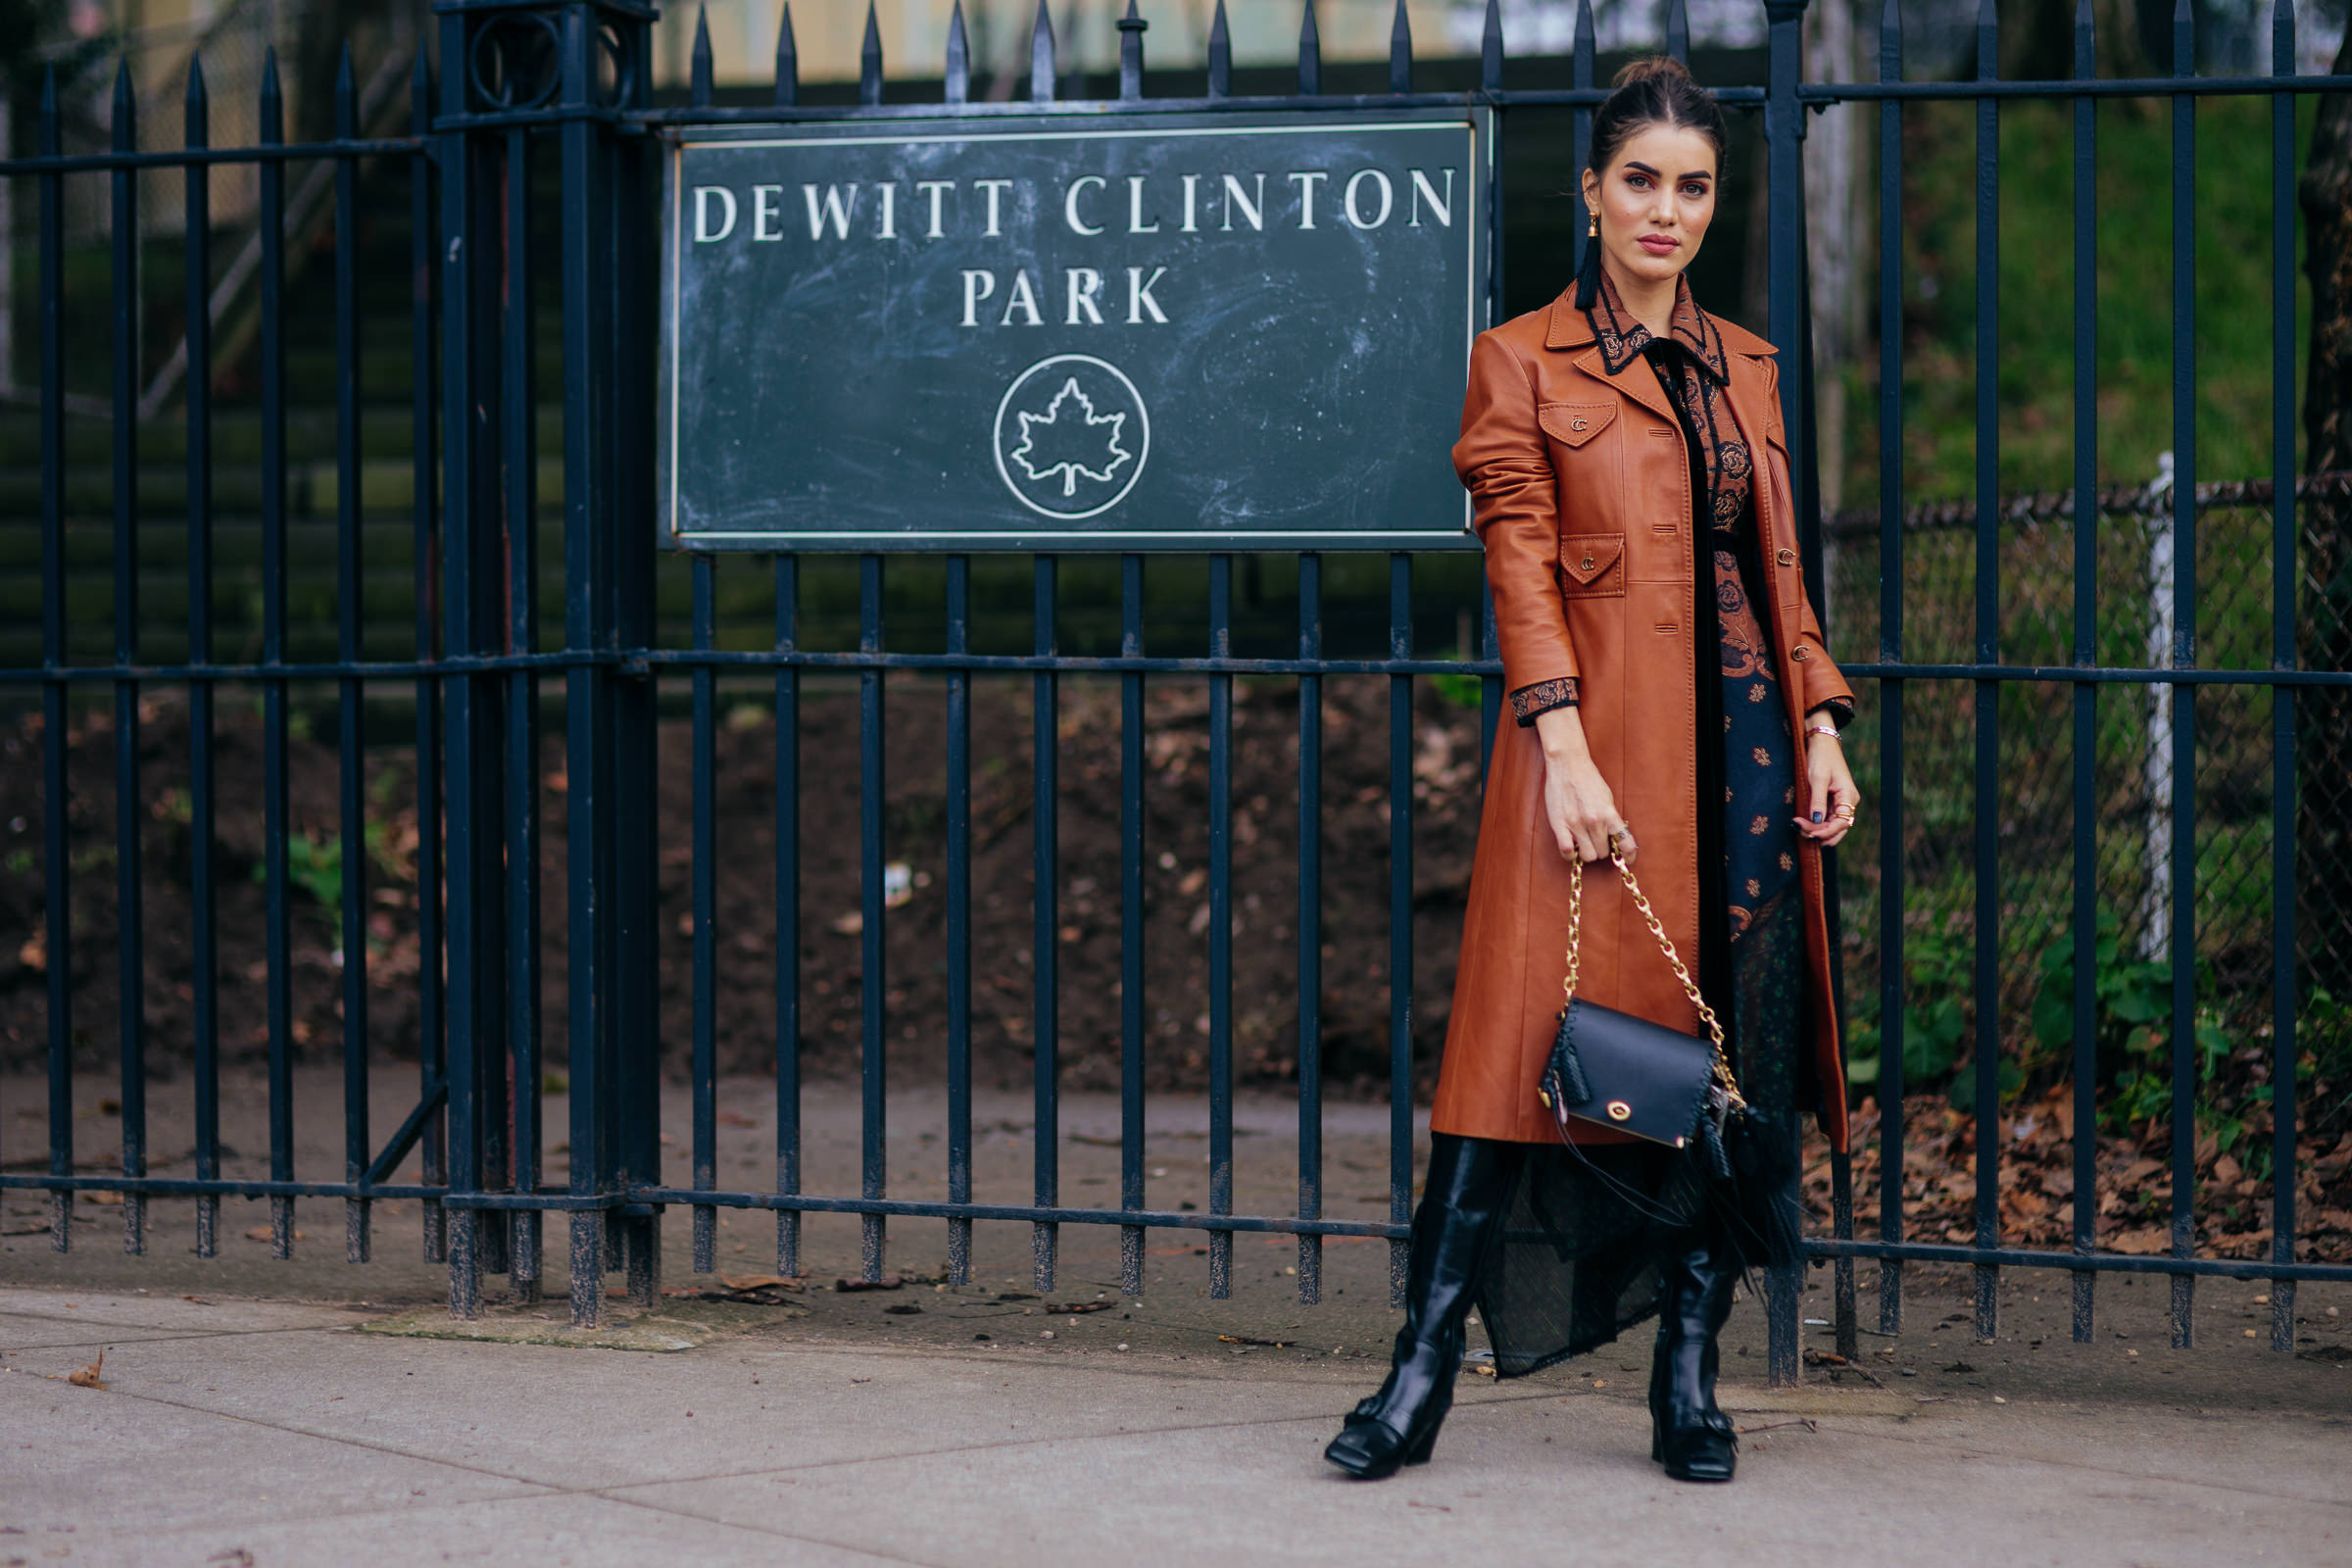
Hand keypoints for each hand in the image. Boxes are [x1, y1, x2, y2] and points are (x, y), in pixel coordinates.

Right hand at [1532, 707, 1635, 864]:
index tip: (1628, 859)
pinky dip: (1570, 853)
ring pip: (1587, 855)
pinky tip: (1571, 846)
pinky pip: (1567, 851)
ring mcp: (1576, 824)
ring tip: (1583, 842)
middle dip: (1600, 849)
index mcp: (1609, 813)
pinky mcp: (1560, 824)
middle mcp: (1594, 821)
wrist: (1568, 764)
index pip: (1625, 842)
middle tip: (1596, 841)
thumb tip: (1614, 836)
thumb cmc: (1588, 779)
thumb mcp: (1606, 798)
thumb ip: (1610, 817)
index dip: (1629, 855)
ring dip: (1586, 851)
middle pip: (1602, 852)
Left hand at [1795, 727, 1858, 848]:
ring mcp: (1841, 802)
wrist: (1821, 743)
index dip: (1826, 831)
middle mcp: (1848, 802)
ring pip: (1832, 826)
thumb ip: (1818, 801)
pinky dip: (1817, 824)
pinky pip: (1827, 819)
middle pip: (1838, 828)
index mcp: (1848, 795)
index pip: (1841, 822)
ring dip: (1817, 831)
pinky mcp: (1832, 801)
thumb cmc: (1821, 757)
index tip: (1807, 831)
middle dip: (1820, 834)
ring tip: (1799, 827)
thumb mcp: (1817, 778)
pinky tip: (1804, 824)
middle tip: (1799, 830)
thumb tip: (1816, 821)